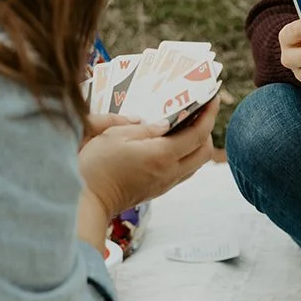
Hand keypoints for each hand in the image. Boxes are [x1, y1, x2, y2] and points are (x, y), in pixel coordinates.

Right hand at [78, 94, 220, 216]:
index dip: (209, 115)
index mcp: (162, 155)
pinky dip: (186, 156)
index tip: (212, 98)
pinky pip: (183, 172)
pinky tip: (171, 145)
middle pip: (204, 152)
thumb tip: (164, 124)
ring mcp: (165, 184)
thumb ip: (144, 129)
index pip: (198, 134)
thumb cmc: (96, 165)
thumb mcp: (115, 136)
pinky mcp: (158, 191)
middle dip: (207, 130)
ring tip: (186, 126)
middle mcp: (170, 172)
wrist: (88, 201)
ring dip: (197, 145)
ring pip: (196, 164)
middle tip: (197, 112)